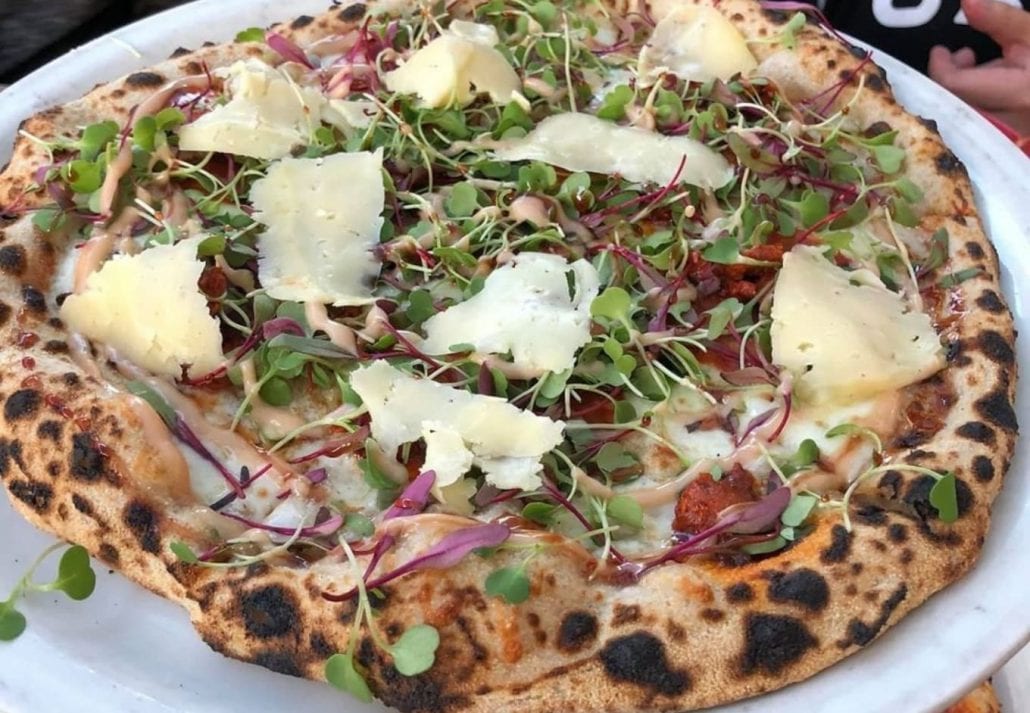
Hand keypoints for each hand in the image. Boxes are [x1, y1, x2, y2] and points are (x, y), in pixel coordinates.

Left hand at [928, 0, 1029, 134]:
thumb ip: (1001, 20)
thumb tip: (968, 1)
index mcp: (1016, 93)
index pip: (954, 86)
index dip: (941, 67)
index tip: (942, 50)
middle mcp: (1009, 122)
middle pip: (956, 102)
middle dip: (952, 76)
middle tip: (962, 55)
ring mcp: (1012, 132)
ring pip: (968, 112)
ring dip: (967, 86)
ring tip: (980, 62)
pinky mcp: (1016, 137)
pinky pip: (984, 119)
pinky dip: (980, 98)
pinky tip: (995, 80)